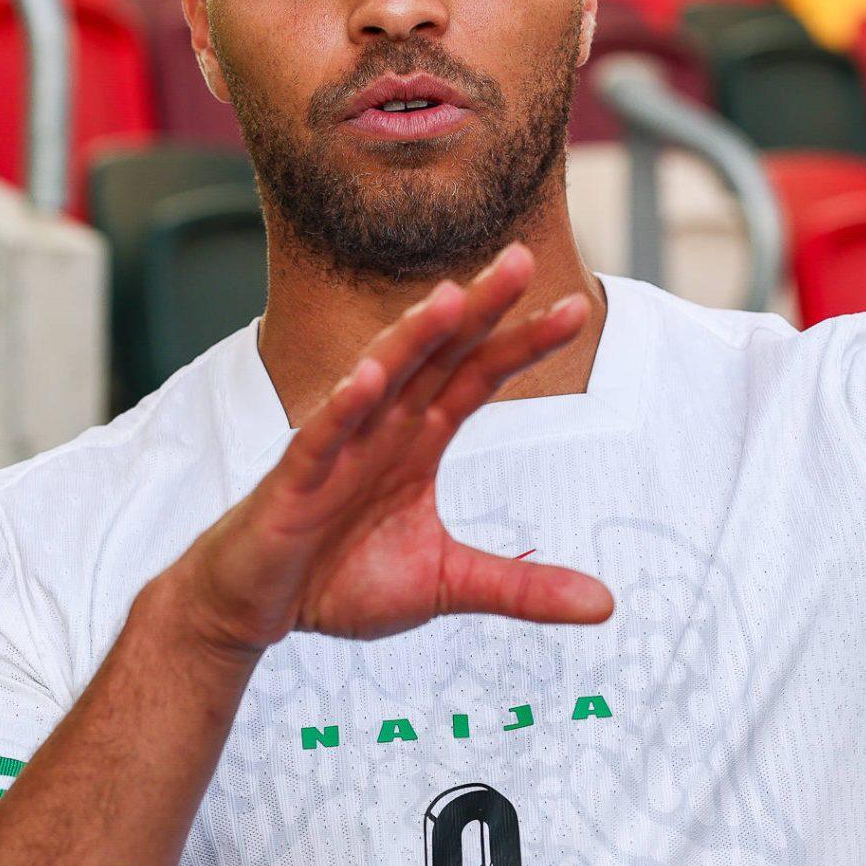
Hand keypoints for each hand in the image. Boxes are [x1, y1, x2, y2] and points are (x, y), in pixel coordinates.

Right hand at [169, 244, 611, 660]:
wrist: (260, 607)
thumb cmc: (341, 579)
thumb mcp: (447, 585)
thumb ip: (521, 587)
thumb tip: (605, 604)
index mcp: (418, 440)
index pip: (477, 378)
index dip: (522, 343)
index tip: (575, 310)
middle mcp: (382, 427)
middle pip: (437, 356)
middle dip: (479, 310)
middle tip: (522, 258)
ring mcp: (338, 446)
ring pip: (380, 378)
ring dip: (413, 338)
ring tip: (452, 298)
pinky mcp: (296, 479)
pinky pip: (321, 436)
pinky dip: (342, 408)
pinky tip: (367, 379)